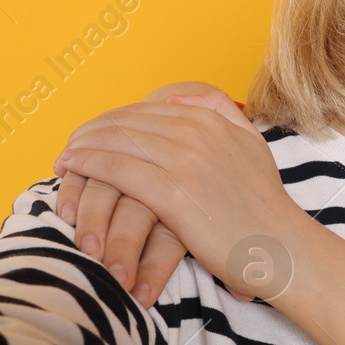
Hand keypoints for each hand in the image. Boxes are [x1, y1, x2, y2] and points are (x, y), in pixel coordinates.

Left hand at [52, 89, 308, 302]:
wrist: (281, 247)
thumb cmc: (262, 207)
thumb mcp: (250, 145)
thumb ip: (220, 113)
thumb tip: (178, 98)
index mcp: (211, 119)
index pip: (143, 111)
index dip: (109, 122)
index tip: (89, 136)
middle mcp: (196, 131)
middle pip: (124, 121)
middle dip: (89, 133)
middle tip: (68, 149)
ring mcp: (185, 160)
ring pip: (115, 141)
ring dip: (81, 147)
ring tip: (63, 160)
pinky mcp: (174, 192)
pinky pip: (117, 169)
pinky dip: (87, 165)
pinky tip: (70, 169)